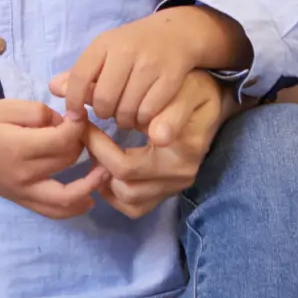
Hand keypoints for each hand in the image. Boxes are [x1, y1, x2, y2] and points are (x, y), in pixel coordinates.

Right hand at [0, 100, 106, 219]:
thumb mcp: (7, 106)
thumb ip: (39, 112)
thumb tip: (66, 123)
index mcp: (19, 147)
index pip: (63, 139)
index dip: (78, 125)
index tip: (79, 115)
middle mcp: (25, 174)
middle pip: (68, 160)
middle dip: (84, 144)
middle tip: (87, 132)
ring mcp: (25, 192)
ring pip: (67, 196)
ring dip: (90, 184)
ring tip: (105, 171)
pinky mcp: (24, 201)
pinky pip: (54, 212)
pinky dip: (74, 208)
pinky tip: (89, 198)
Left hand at [53, 4, 246, 131]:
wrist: (178, 33)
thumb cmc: (134, 46)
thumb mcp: (106, 51)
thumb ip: (81, 72)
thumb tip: (53, 88)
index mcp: (104, 43)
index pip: (78, 77)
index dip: (72, 101)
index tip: (75, 114)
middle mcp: (125, 51)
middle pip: (102, 100)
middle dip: (103, 112)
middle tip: (110, 111)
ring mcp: (149, 64)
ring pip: (125, 110)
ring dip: (124, 119)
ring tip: (126, 113)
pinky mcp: (170, 77)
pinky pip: (148, 112)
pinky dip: (144, 119)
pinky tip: (143, 113)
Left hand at [82, 73, 230, 218]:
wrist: (212, 102)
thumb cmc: (193, 90)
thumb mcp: (184, 89)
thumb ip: (167, 106)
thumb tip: (157, 136)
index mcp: (181, 154)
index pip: (126, 167)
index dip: (98, 148)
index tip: (85, 124)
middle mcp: (179, 177)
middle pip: (125, 187)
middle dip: (98, 160)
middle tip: (86, 134)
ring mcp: (173, 188)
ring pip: (128, 201)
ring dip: (105, 178)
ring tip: (97, 149)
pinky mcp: (167, 193)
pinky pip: (135, 208)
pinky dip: (116, 193)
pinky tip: (108, 168)